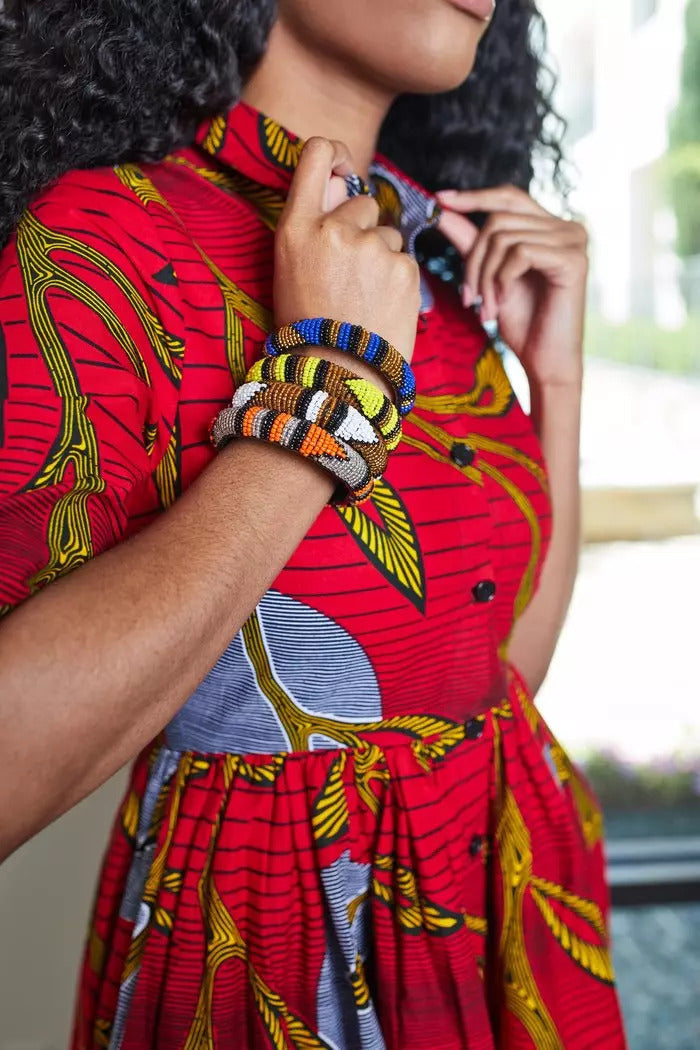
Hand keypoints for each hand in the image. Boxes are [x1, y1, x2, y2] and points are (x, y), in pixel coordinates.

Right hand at [274, 137, 420, 364]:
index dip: (336, 155)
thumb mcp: (291, 267)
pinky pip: (405, 260)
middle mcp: (333, 229)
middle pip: (363, 203)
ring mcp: (371, 248)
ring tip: (364, 298)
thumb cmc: (309, 324)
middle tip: (349, 274)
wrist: (338, 374)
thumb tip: (343, 178)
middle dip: (362, 230)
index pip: (317, 153)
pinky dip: (397, 281)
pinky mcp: (403, 268)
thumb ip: (314, 221)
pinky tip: (381, 307)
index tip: (345, 168)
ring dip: (381, 258)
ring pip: (387, 235)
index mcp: (296, 228)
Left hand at [436, 186, 588, 387]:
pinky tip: (501, 305)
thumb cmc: (522, 323)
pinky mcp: (573, 260)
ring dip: (484, 278)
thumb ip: (471, 243)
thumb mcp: (489, 277)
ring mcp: (573, 241)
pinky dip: (501, 281)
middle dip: (473, 260)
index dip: (475, 197)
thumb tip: (443, 209)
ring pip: (504, 238)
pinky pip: (520, 253)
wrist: (545, 361)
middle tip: (467, 298)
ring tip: (485, 308)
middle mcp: (567, 228)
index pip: (508, 198)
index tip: (440, 200)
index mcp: (550, 228)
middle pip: (498, 221)